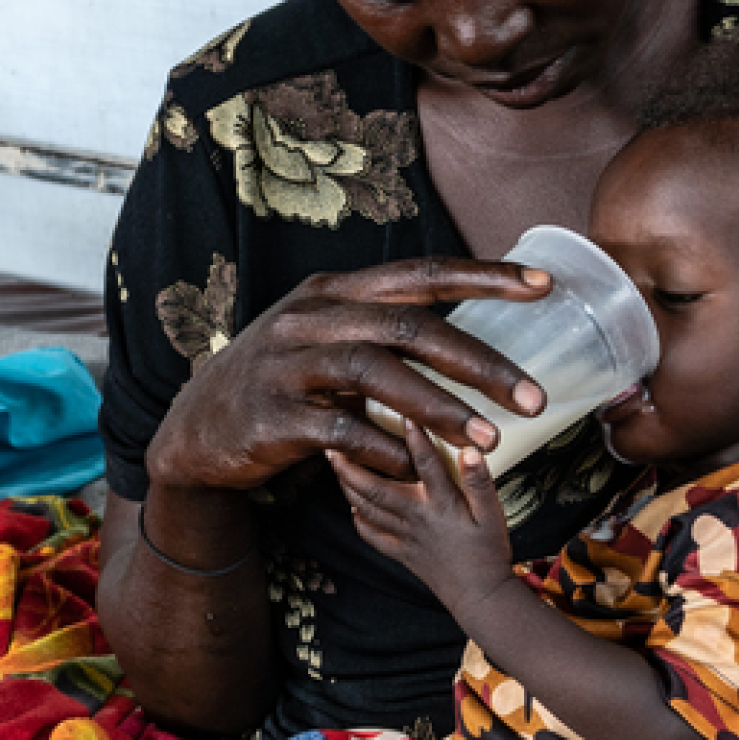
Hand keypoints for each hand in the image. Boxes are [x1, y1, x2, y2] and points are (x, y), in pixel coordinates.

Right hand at [146, 258, 552, 491]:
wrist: (195, 430)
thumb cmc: (281, 383)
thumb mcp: (326, 341)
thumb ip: (384, 334)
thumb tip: (469, 342)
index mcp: (334, 292)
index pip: (420, 273)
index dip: (484, 276)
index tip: (543, 284)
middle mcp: (310, 317)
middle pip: (408, 327)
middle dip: (478, 362)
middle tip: (532, 396)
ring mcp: (286, 364)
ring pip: (375, 374)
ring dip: (439, 408)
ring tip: (489, 438)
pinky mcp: (270, 416)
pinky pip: (337, 431)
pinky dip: (382, 447)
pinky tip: (416, 466)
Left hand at [326, 418, 514, 610]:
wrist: (481, 597)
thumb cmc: (490, 554)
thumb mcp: (494, 514)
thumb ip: (480, 481)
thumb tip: (469, 450)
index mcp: (442, 504)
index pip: (425, 463)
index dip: (414, 437)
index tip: (403, 414)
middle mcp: (417, 518)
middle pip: (376, 489)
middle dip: (352, 466)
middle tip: (333, 446)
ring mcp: (406, 537)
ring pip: (367, 510)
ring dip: (348, 488)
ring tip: (336, 468)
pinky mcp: (402, 553)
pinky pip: (373, 536)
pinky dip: (359, 521)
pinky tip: (353, 508)